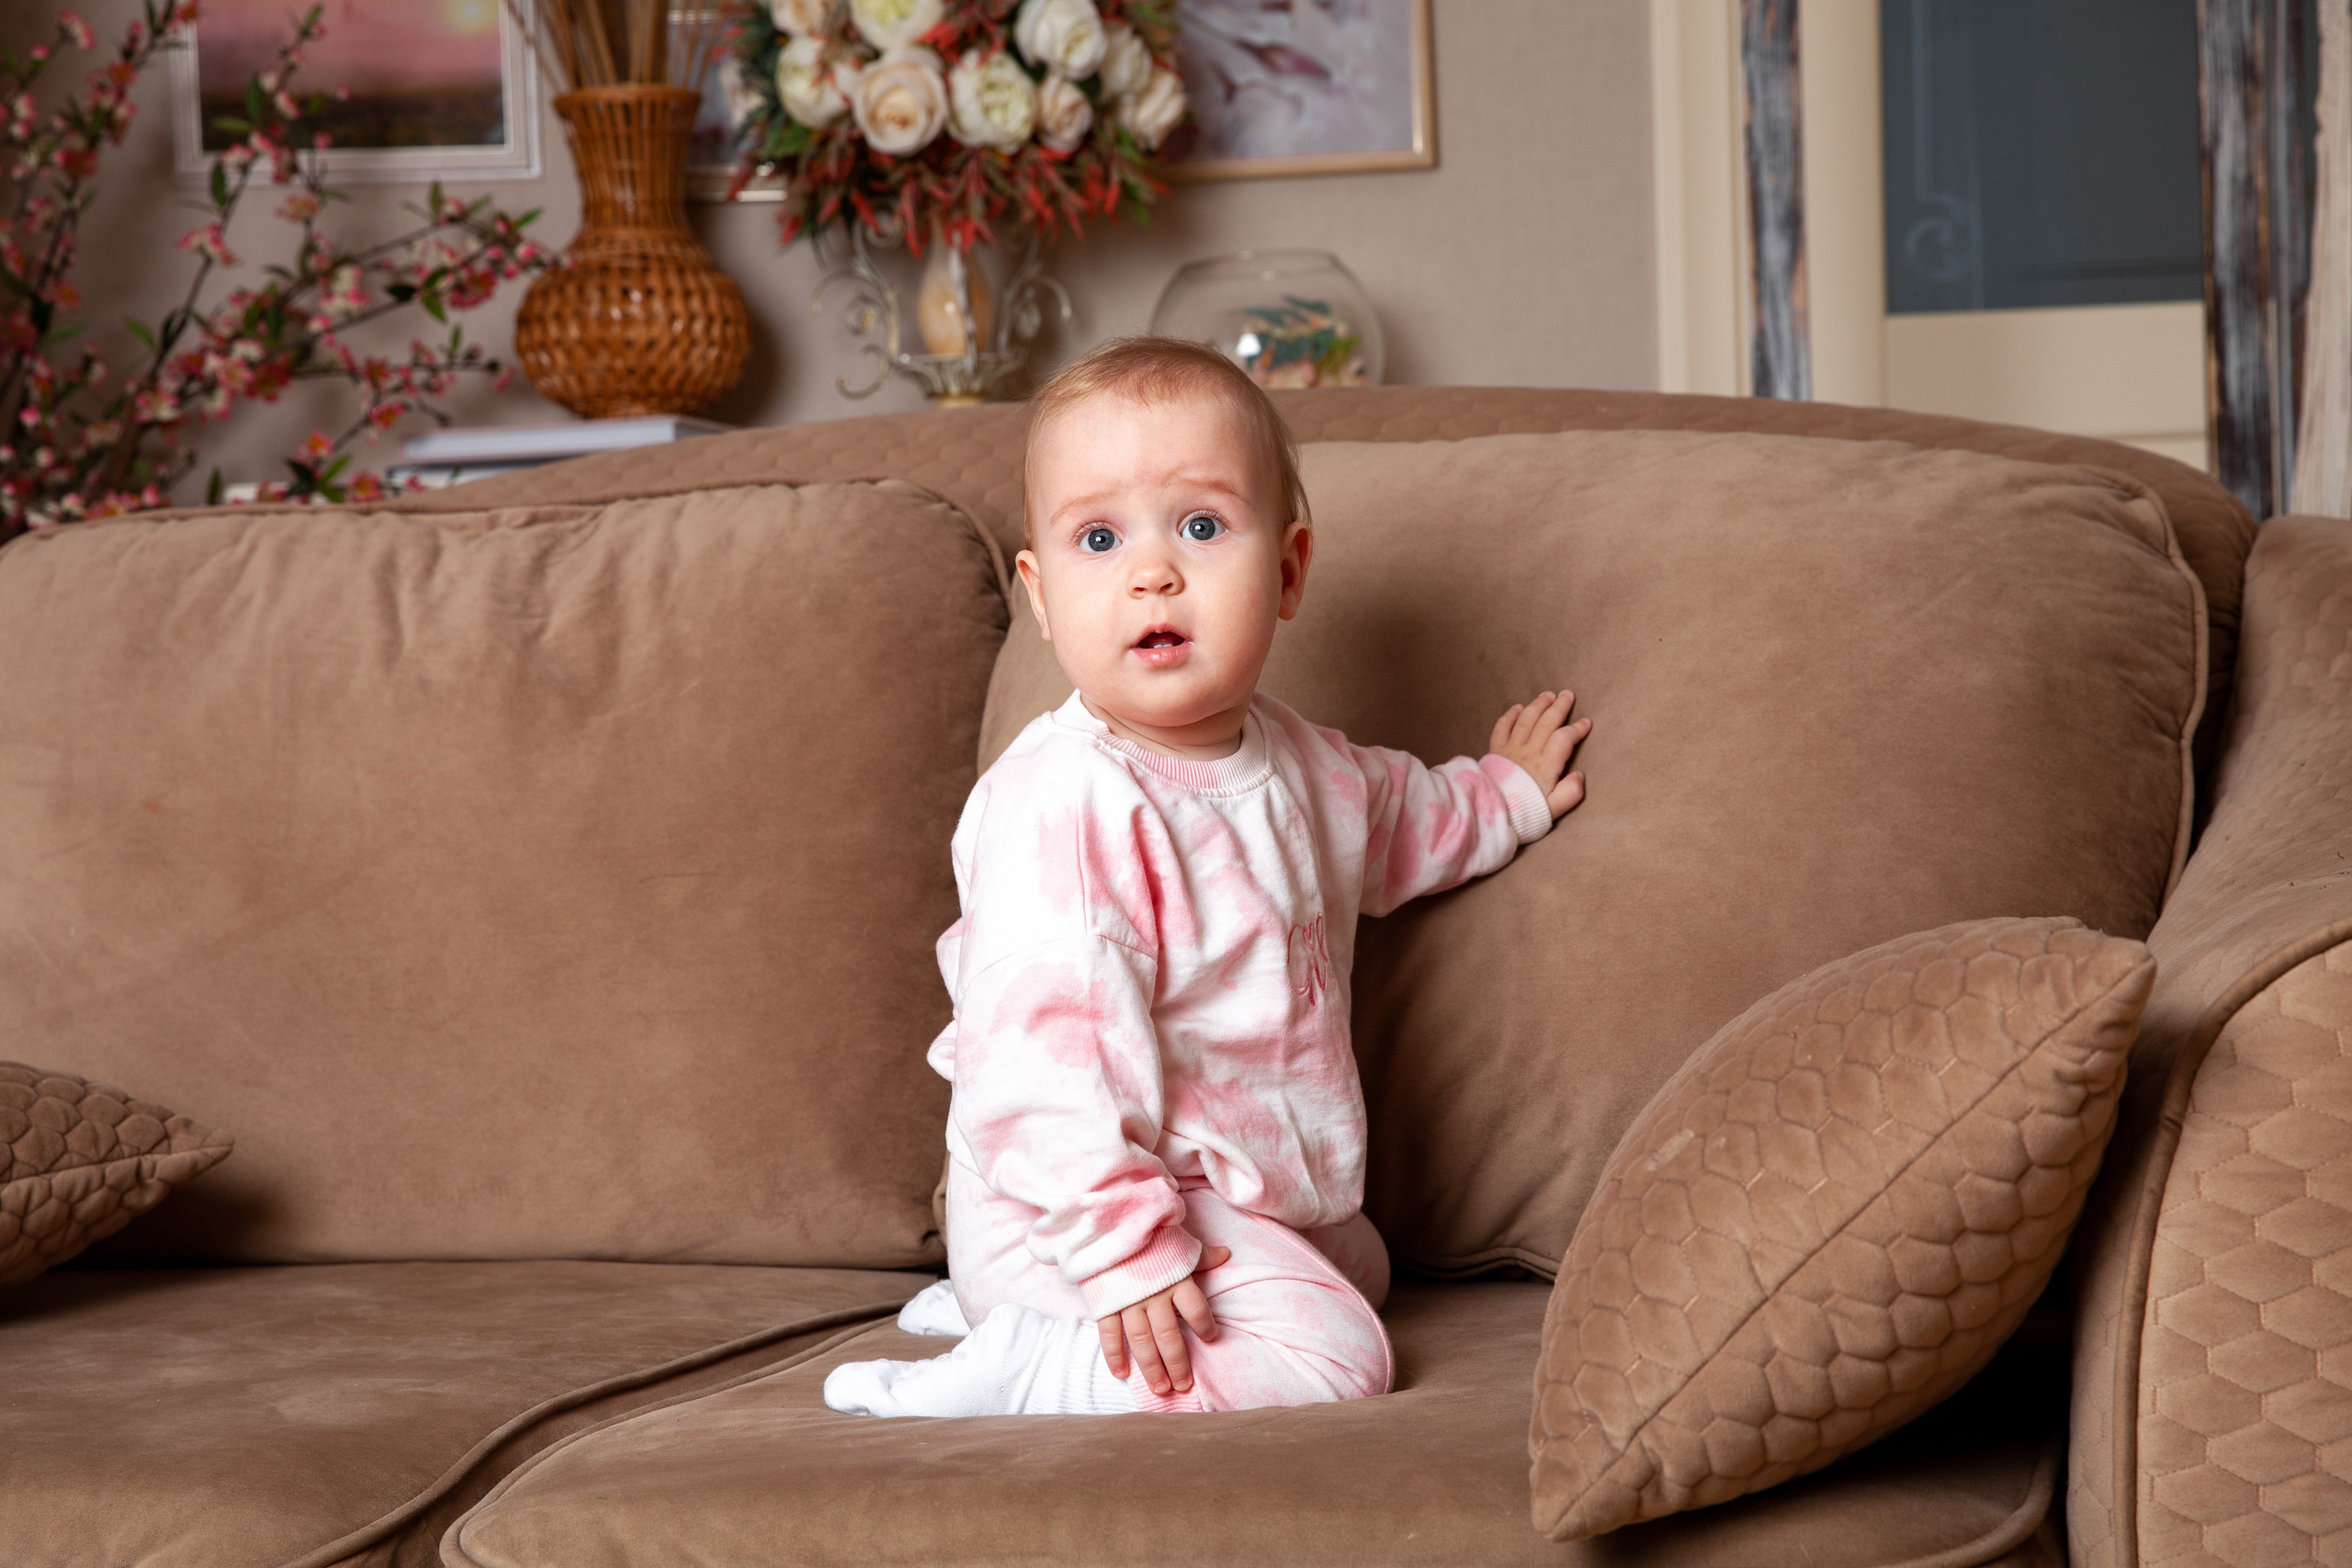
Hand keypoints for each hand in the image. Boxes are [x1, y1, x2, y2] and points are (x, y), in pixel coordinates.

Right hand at [1098, 1245, 1230, 1394]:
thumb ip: (1201, 1255)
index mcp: (1176, 1279)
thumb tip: (1225, 1254)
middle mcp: (1154, 1294)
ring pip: (1142, 1341)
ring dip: (1151, 1367)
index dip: (1206, 1326)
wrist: (1109, 1220)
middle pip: (1169, 1335)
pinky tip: (1123, 1373)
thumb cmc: (1149, 1234)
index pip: (1196, 1310)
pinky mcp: (1106, 1302)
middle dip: (1177, 1363)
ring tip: (1161, 1388)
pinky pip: (1110, 1333)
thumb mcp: (1179, 1242)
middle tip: (1183, 1385)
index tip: (1211, 1338)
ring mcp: (1128, 1300)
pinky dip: (1114, 1354)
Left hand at [1492, 689, 1590, 817]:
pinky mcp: (1495, 752)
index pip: (1564, 739)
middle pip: (1546, 722)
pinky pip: (1502, 728)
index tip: (1586, 723)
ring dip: (1538, 705)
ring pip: (1526, 720)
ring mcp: (1510, 750)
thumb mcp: (1553, 809)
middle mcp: (1528, 752)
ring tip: (1548, 695)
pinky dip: (1510, 715)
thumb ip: (1570, 793)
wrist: (1490, 816)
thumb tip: (1579, 775)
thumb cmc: (1525, 813)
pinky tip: (1518, 707)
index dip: (1577, 729)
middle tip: (1568, 695)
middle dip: (1559, 707)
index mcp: (1545, 765)